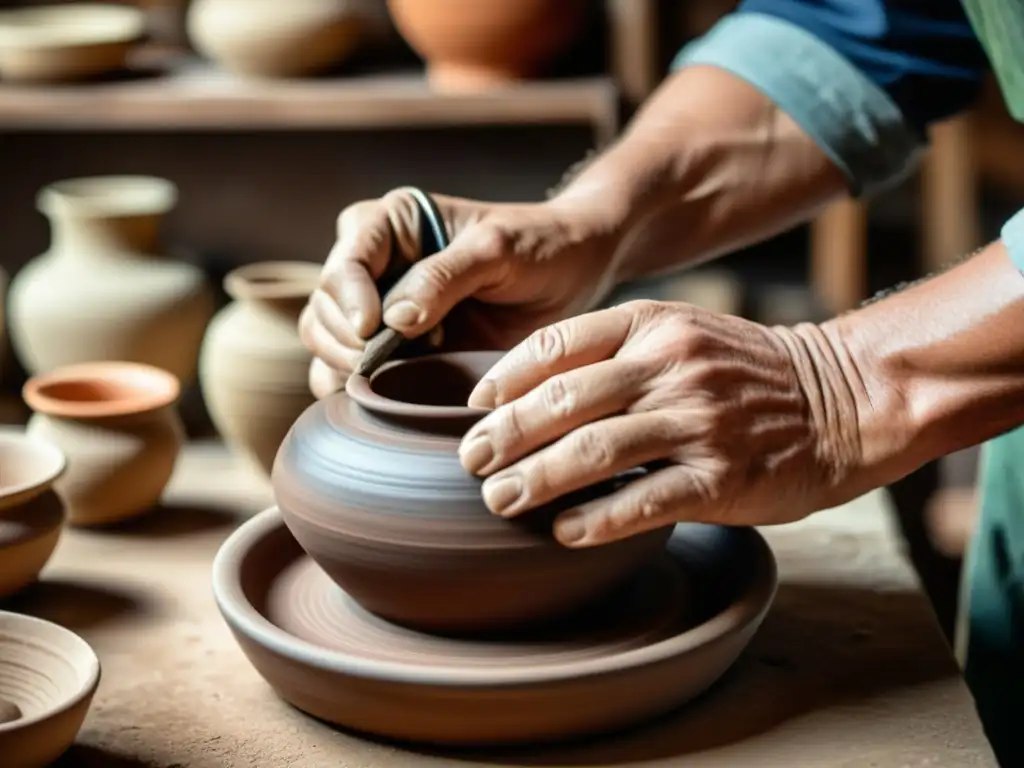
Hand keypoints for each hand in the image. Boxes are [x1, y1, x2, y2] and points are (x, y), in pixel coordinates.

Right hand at [300, 187, 618, 397]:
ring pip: (326, 345)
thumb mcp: (496, 249)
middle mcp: (374, 266)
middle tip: (386, 362)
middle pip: (323, 309)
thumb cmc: (538, 245)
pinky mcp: (397, 352)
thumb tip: (392, 320)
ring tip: (397, 376)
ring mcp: (380, 312)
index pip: (343, 264)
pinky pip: (351, 376)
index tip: (372, 330)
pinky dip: (354, 394)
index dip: (347, 300)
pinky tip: (384, 401)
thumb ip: (444, 277)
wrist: (573, 272)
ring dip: (346, 369)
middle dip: (345, 340)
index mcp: (388, 225)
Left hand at [458, 300, 866, 546]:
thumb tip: (532, 390)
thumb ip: (617, 352)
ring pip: (595, 450)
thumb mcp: (682, 334)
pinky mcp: (723, 476)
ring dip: (537, 479)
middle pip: (564, 400)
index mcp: (652, 325)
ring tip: (498, 500)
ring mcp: (698, 421)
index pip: (558, 345)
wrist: (839, 399)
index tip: (474, 408)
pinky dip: (597, 519)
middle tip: (471, 462)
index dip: (505, 378)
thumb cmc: (744, 373)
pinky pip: (645, 500)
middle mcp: (671, 366)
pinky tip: (562, 532)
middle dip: (506, 434)